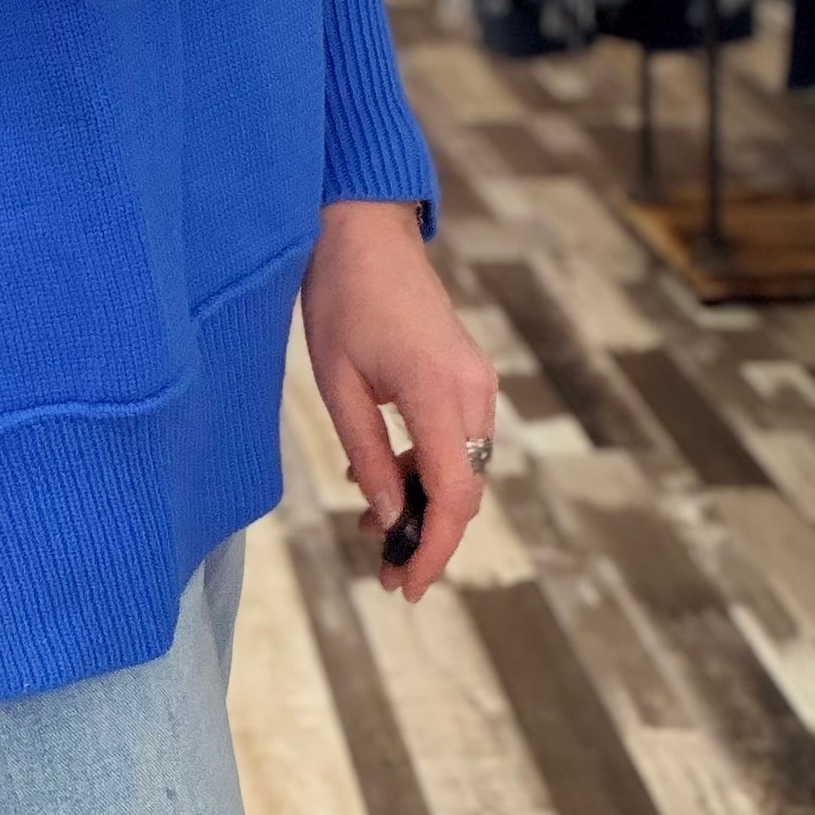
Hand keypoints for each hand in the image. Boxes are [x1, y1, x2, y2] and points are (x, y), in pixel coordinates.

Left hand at [301, 200, 498, 602]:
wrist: (365, 228)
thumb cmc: (341, 297)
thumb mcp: (338, 383)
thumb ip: (368, 455)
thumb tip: (392, 520)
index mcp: (438, 392)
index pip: (455, 495)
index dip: (435, 550)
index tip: (405, 586)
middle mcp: (472, 390)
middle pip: (465, 489)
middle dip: (429, 536)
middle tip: (382, 569)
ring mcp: (476, 379)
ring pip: (463, 467)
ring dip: (426, 502)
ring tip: (371, 525)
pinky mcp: (468, 372)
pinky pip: (458, 438)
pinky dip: (429, 466)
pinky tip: (384, 476)